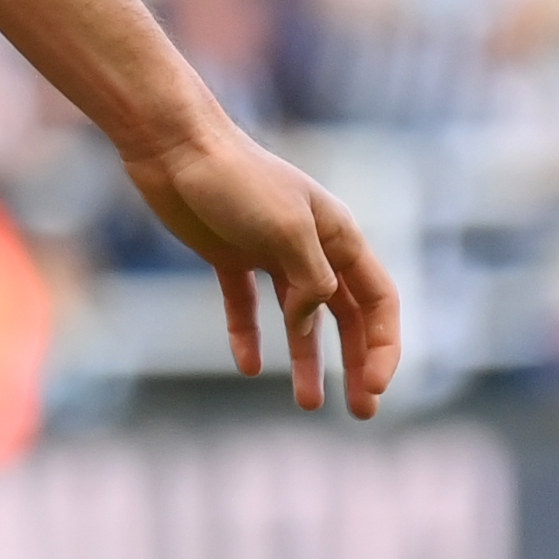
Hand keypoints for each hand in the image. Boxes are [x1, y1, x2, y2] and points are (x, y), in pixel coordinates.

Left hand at [123, 123, 402, 416]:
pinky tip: (247, 366)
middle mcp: (310, 246)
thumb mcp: (287, 230)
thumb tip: (309, 322)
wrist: (174, 147)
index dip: (384, 346)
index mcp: (338, 235)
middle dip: (356, 363)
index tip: (374, 388)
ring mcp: (268, 252)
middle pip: (346, 315)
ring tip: (308, 403)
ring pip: (299, 318)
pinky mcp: (228, 257)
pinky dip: (249, 335)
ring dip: (307, 359)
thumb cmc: (236, 180)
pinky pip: (246, 306)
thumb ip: (310, 282)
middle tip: (362, 412)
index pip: (378, 300)